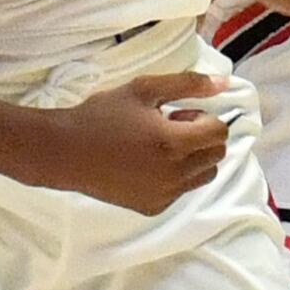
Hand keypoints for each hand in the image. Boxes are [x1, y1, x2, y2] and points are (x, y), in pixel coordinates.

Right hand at [31, 73, 231, 215]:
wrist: (64, 151)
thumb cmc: (101, 115)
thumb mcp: (142, 89)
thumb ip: (187, 84)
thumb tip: (225, 83)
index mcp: (173, 142)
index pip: (219, 132)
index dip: (203, 118)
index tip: (177, 114)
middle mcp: (174, 173)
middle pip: (216, 154)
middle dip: (201, 137)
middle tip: (168, 127)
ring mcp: (165, 194)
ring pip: (204, 175)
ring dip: (192, 158)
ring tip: (161, 147)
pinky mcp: (153, 206)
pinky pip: (181, 190)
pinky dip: (174, 176)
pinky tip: (145, 164)